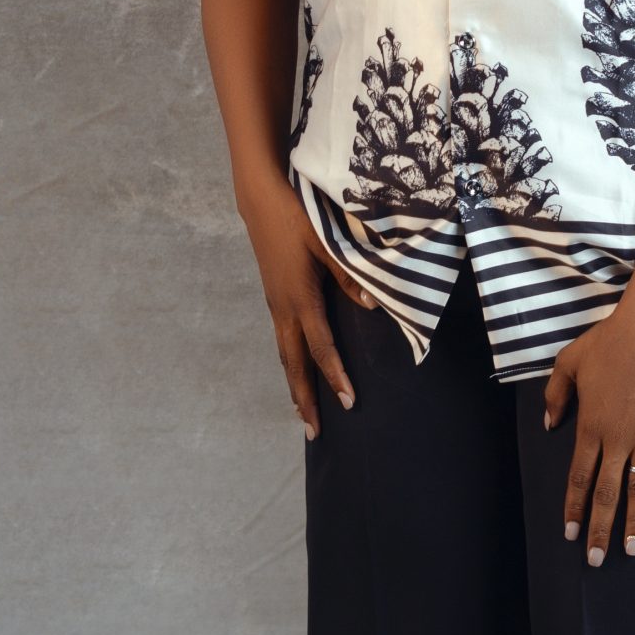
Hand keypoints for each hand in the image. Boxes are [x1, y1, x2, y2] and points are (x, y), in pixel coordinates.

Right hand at [238, 178, 372, 437]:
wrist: (260, 201)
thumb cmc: (297, 219)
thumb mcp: (329, 244)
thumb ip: (351, 276)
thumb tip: (374, 306)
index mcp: (300, 299)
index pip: (321, 347)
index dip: (335, 375)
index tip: (349, 401)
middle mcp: (284, 309)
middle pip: (294, 364)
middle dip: (305, 399)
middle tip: (315, 433)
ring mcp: (275, 305)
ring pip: (285, 355)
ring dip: (296, 384)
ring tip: (304, 412)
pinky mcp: (274, 298)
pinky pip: (282, 340)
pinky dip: (291, 362)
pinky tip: (298, 368)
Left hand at [542, 292, 634, 565]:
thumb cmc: (607, 343)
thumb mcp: (568, 364)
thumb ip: (555, 396)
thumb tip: (549, 424)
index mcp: (591, 427)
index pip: (579, 478)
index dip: (575, 508)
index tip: (571, 535)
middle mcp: (619, 438)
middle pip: (608, 492)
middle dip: (601, 529)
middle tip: (596, 559)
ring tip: (633, 550)